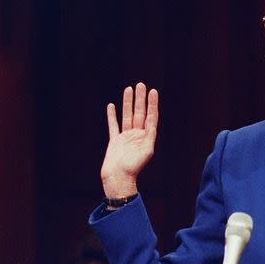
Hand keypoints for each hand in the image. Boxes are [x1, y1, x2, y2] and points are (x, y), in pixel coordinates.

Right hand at [100, 82, 158, 197]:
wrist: (118, 178)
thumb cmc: (133, 168)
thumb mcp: (146, 151)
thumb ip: (150, 135)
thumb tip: (151, 119)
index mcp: (146, 137)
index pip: (150, 116)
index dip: (152, 104)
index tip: (153, 91)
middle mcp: (137, 135)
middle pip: (139, 113)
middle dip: (140, 99)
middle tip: (141, 84)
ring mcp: (126, 137)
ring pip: (127, 115)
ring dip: (128, 103)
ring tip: (128, 89)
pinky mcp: (115, 141)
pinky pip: (113, 125)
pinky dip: (112, 115)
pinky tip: (111, 106)